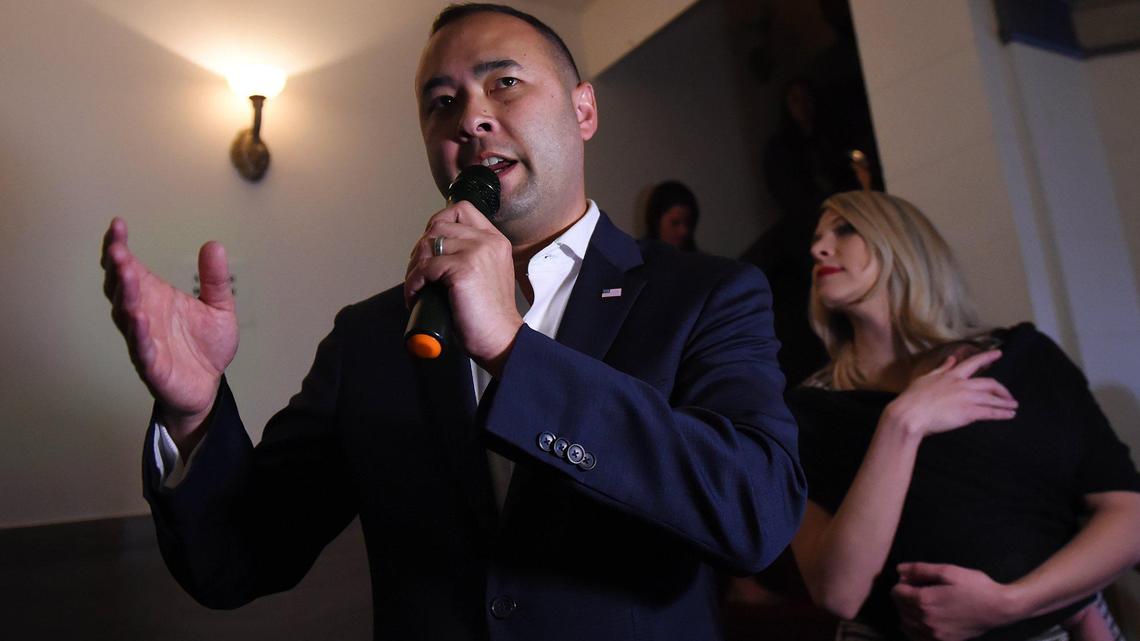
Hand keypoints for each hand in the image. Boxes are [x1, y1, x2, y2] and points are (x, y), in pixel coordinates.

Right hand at [101, 218, 237, 447]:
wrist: (210, 386)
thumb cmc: (206, 347)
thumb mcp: (220, 308)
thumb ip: (215, 280)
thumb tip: (214, 245)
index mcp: (154, 297)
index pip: (130, 268)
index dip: (120, 247)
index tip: (118, 224)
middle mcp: (143, 315)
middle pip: (121, 288)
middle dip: (118, 268)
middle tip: (118, 249)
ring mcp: (144, 340)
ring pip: (126, 316)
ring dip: (126, 295)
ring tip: (127, 274)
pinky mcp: (152, 366)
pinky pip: (141, 349)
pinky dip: (139, 334)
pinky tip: (138, 318)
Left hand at [404, 202, 521, 373]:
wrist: (501, 339)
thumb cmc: (489, 315)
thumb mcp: (487, 274)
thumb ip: (471, 256)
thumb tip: (434, 250)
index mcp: (495, 240)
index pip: (461, 210)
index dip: (438, 222)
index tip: (430, 246)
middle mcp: (488, 241)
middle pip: (438, 225)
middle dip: (420, 249)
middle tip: (418, 273)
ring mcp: (477, 253)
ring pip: (428, 245)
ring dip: (414, 267)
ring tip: (416, 286)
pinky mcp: (464, 269)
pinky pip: (425, 267)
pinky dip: (414, 282)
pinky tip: (416, 295)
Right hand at [885, 350, 1016, 437]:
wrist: (910, 414)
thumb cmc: (913, 398)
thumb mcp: (926, 378)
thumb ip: (941, 369)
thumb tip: (952, 359)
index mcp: (952, 375)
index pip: (973, 363)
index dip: (987, 357)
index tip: (999, 353)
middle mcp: (962, 384)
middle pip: (989, 384)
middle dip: (1002, 389)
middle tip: (1009, 395)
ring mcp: (967, 398)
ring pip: (993, 399)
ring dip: (1005, 403)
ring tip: (1013, 407)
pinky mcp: (969, 413)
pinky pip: (990, 412)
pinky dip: (1002, 413)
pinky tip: (1009, 415)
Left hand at [892, 563, 1018, 640]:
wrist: (998, 608)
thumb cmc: (975, 586)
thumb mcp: (948, 571)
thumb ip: (920, 569)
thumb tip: (899, 570)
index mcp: (925, 601)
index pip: (896, 593)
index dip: (902, 583)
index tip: (912, 579)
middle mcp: (926, 620)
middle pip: (899, 607)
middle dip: (903, 596)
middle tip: (916, 588)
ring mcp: (934, 634)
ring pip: (905, 623)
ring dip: (906, 611)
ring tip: (920, 602)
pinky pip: (916, 637)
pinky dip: (912, 628)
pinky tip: (920, 619)